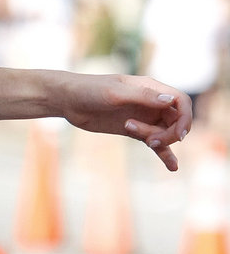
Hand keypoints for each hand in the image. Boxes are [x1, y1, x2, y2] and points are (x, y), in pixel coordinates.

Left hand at [58, 73, 190, 170]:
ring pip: (165, 132)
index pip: (180, 101)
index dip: (185, 117)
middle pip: (176, 119)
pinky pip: (154, 142)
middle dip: (171, 133)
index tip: (179, 134)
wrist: (68, 101)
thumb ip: (142, 97)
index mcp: (150, 87)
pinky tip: (173, 166)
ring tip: (147, 143)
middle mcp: (150, 102)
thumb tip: (169, 101)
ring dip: (162, 141)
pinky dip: (164, 153)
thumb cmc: (90, 90)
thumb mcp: (115, 93)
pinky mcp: (133, 130)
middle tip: (151, 141)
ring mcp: (142, 116)